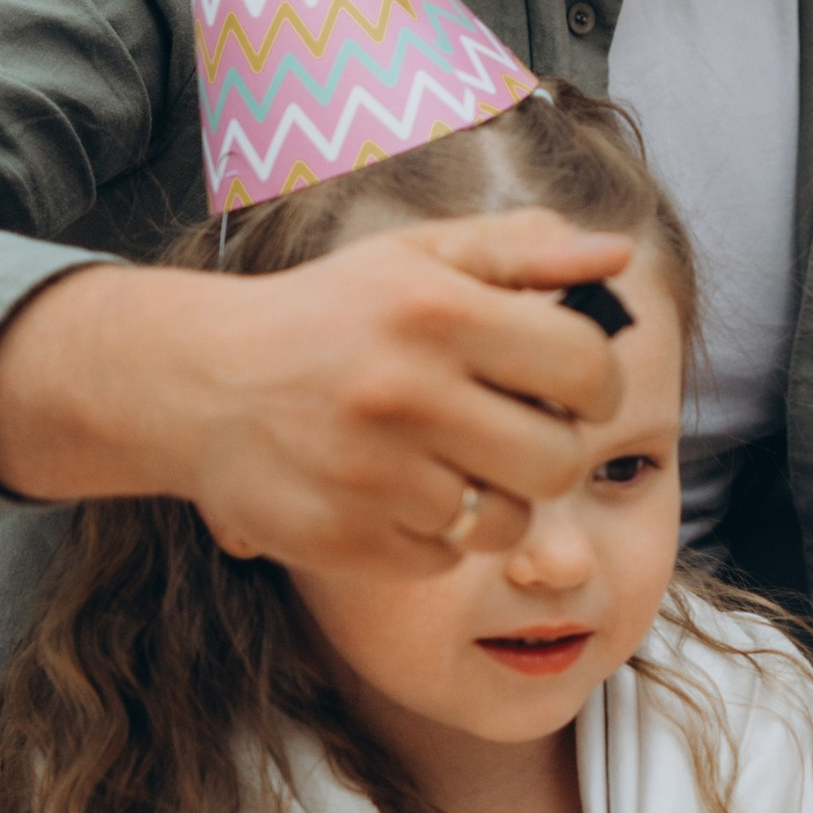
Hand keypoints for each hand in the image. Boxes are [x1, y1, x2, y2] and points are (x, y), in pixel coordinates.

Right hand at [0, 213, 633, 569]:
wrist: (196, 383)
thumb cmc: (331, 314)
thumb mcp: (417, 259)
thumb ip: (522, 252)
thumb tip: (617, 256)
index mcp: (433, 311)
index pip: (584, 366)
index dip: (595, 383)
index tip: (571, 388)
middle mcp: (402, 392)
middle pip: (559, 461)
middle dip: (549, 450)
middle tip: (509, 430)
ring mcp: (369, 474)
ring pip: (506, 523)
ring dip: (491, 500)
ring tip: (444, 462)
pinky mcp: (341, 539)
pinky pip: (444, 560)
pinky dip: (432, 536)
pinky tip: (392, 492)